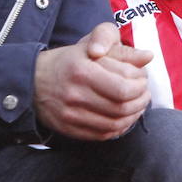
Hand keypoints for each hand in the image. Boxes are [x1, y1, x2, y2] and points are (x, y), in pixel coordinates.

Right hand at [33, 22, 150, 139]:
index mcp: (82, 70)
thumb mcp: (91, 46)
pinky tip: (124, 117)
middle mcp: (75, 94)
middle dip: (141, 100)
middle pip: (121, 106)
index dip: (140, 83)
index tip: (142, 77)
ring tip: (138, 104)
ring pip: (115, 123)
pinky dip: (120, 128)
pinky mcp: (70, 129)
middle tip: (144, 93)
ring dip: (133, 115)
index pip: (124, 85)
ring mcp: (71, 114)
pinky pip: (103, 134)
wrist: (33, 82)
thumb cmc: (68, 61)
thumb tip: (148, 56)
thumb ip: (121, 51)